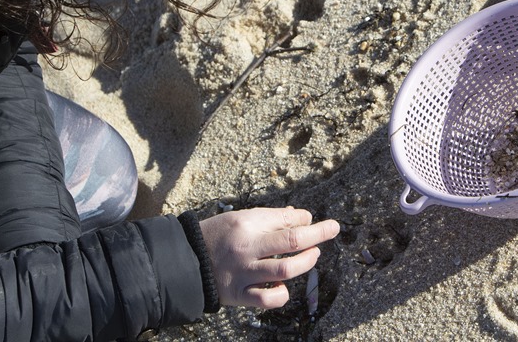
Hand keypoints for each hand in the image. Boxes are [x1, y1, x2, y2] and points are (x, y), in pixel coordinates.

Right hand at [198, 207, 338, 308]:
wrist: (185, 261)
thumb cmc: (216, 235)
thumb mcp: (239, 218)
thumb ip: (270, 219)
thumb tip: (302, 217)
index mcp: (246, 224)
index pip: (286, 219)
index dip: (306, 219)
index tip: (313, 220)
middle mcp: (246, 247)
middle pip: (293, 240)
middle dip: (318, 234)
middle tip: (333, 228)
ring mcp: (243, 273)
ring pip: (286, 269)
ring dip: (306, 261)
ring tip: (313, 255)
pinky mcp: (239, 295)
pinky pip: (268, 299)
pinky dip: (282, 294)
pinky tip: (284, 286)